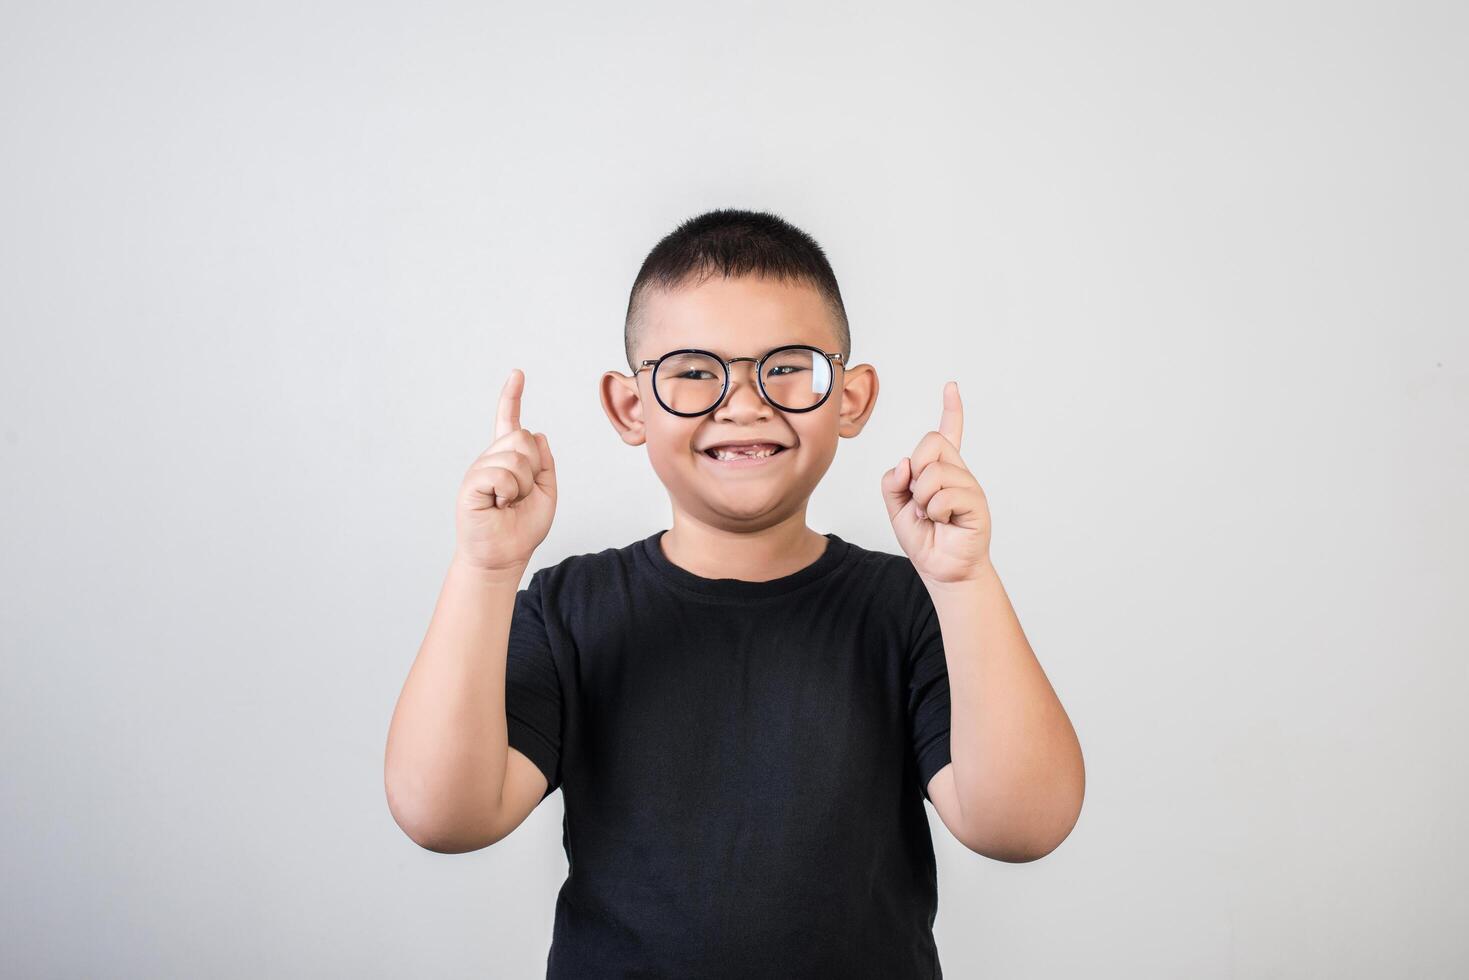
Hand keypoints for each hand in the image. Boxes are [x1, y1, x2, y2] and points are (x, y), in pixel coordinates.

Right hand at [454, 369, 556, 573]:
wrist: (504, 556)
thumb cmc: (522, 528)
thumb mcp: (546, 493)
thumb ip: (545, 464)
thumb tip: (536, 433)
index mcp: (508, 459)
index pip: (510, 422)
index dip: (512, 397)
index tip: (517, 374)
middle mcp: (491, 459)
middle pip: (522, 438)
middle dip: (533, 469)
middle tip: (520, 495)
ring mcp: (479, 469)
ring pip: (516, 457)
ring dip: (522, 486)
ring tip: (508, 503)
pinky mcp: (471, 483)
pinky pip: (502, 475)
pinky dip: (508, 493)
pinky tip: (498, 505)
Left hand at [880, 381, 992, 585]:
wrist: (941, 569)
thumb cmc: (924, 538)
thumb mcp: (895, 508)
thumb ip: (892, 482)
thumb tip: (905, 462)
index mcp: (940, 470)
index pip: (948, 433)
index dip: (951, 410)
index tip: (951, 386)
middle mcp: (958, 472)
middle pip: (931, 443)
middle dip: (915, 471)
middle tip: (919, 499)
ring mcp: (969, 486)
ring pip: (933, 472)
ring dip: (922, 499)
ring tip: (931, 516)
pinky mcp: (976, 503)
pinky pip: (944, 495)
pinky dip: (934, 512)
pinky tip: (943, 522)